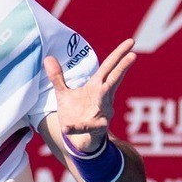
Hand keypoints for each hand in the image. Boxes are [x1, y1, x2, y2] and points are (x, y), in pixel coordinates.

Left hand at [45, 38, 136, 152]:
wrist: (78, 139)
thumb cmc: (76, 113)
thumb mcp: (64, 94)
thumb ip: (57, 77)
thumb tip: (48, 57)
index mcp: (97, 87)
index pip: (109, 67)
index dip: (119, 55)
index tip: (131, 42)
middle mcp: (103, 97)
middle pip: (114, 80)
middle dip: (122, 68)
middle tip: (133, 55)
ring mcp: (103, 112)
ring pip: (105, 101)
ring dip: (106, 93)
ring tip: (104, 87)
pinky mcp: (96, 128)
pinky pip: (87, 126)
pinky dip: (77, 126)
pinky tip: (66, 127)